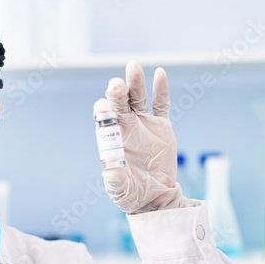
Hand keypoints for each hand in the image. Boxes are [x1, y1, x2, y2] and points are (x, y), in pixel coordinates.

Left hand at [97, 61, 188, 213]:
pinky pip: (161, 104)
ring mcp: (142, 123)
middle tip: (116, 84)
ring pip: (137, 98)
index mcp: (110, 138)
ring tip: (133, 66)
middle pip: (119, 103)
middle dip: (116, 92)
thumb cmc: (132, 194)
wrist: (155, 197)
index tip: (104, 107)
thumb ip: (116, 182)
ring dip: (135, 82)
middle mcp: (124, 126)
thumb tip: (110, 174)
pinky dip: (161, 89)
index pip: (103, 118)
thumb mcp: (122, 191)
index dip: (103, 110)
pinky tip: (160, 74)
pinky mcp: (161, 126)